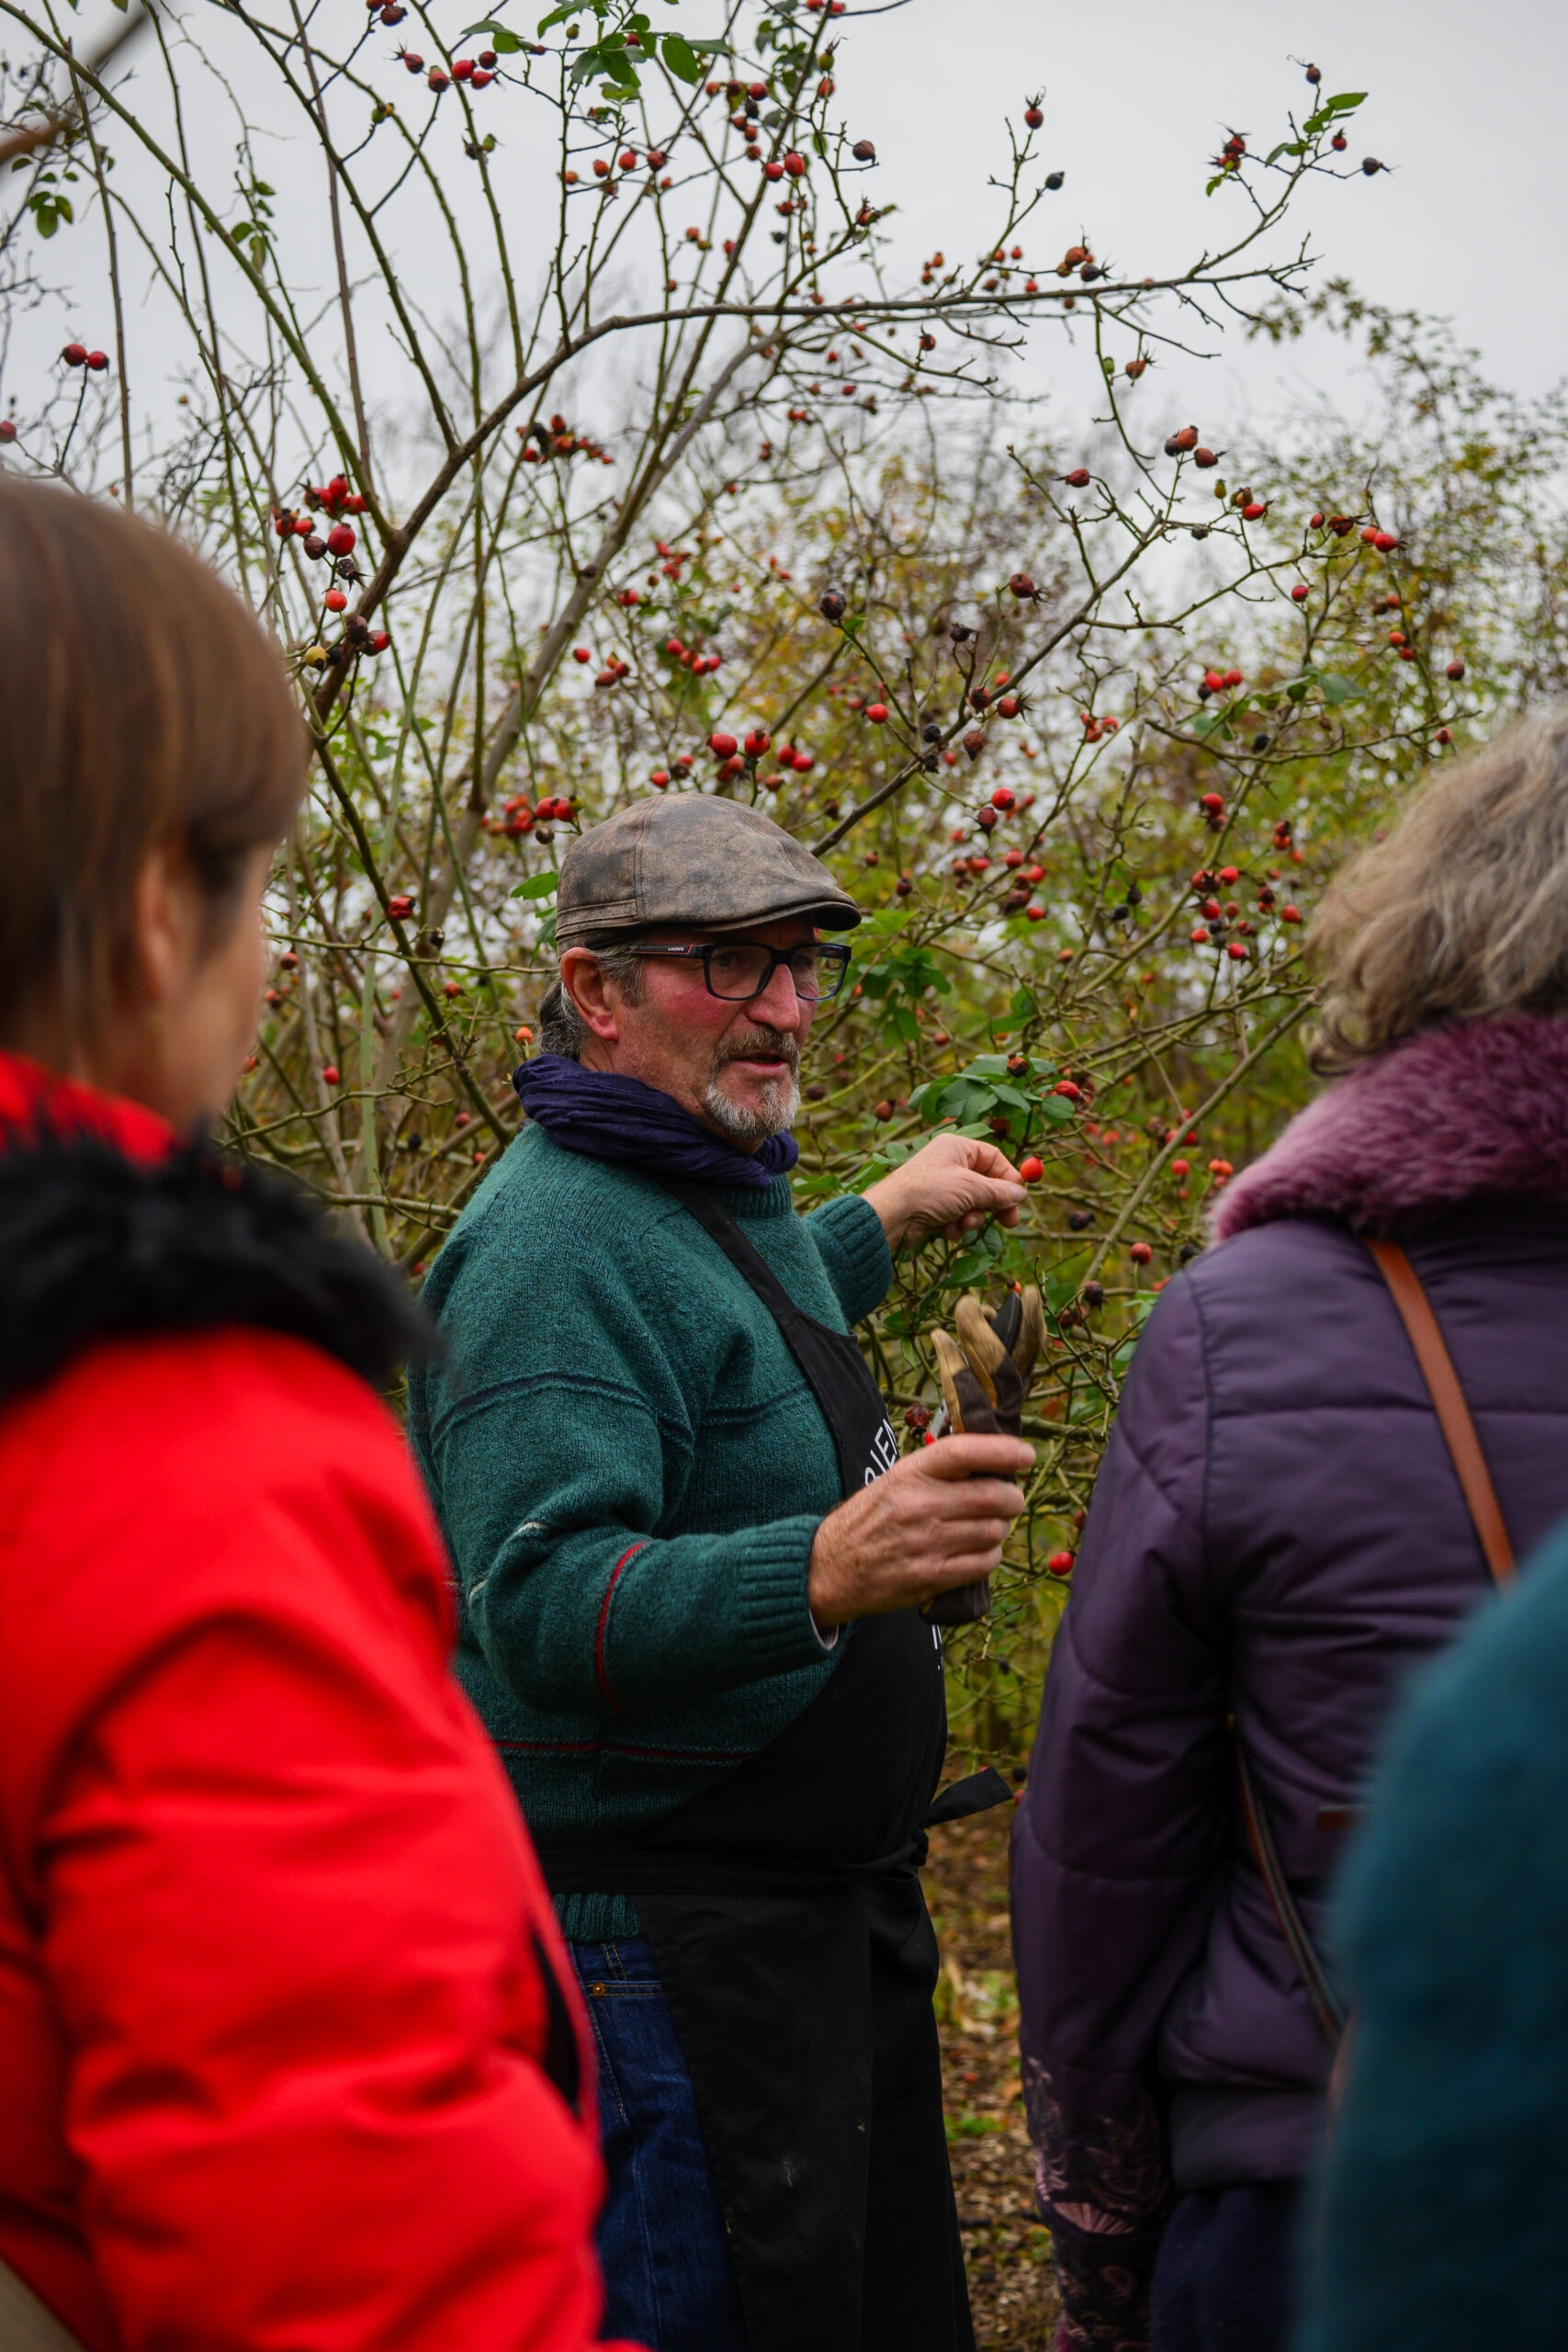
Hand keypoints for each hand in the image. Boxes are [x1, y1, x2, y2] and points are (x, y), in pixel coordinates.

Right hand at [807, 1434, 1032, 1627]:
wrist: (829, 1567)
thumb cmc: (870, 1518)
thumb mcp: (895, 1480)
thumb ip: (939, 1471)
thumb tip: (994, 1459)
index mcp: (911, 1474)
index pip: (965, 1452)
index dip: (1004, 1451)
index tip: (1026, 1454)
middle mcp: (919, 1505)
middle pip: (993, 1496)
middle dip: (1012, 1497)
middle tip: (1010, 1499)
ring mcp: (926, 1543)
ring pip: (994, 1530)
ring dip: (1000, 1528)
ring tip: (986, 1526)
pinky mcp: (931, 1577)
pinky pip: (984, 1563)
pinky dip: (990, 1555)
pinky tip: (978, 1550)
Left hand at [863, 1131, 1026, 1250]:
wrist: (891, 1216)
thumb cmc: (929, 1191)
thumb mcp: (971, 1188)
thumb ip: (999, 1192)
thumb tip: (1021, 1194)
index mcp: (957, 1148)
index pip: (993, 1158)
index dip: (1008, 1178)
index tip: (1020, 1197)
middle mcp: (949, 1164)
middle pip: (986, 1184)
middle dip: (994, 1205)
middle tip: (1010, 1222)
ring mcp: (941, 1188)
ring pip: (973, 1205)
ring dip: (972, 1218)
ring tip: (961, 1221)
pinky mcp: (934, 1209)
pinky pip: (957, 1218)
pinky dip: (955, 1225)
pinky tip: (944, 1228)